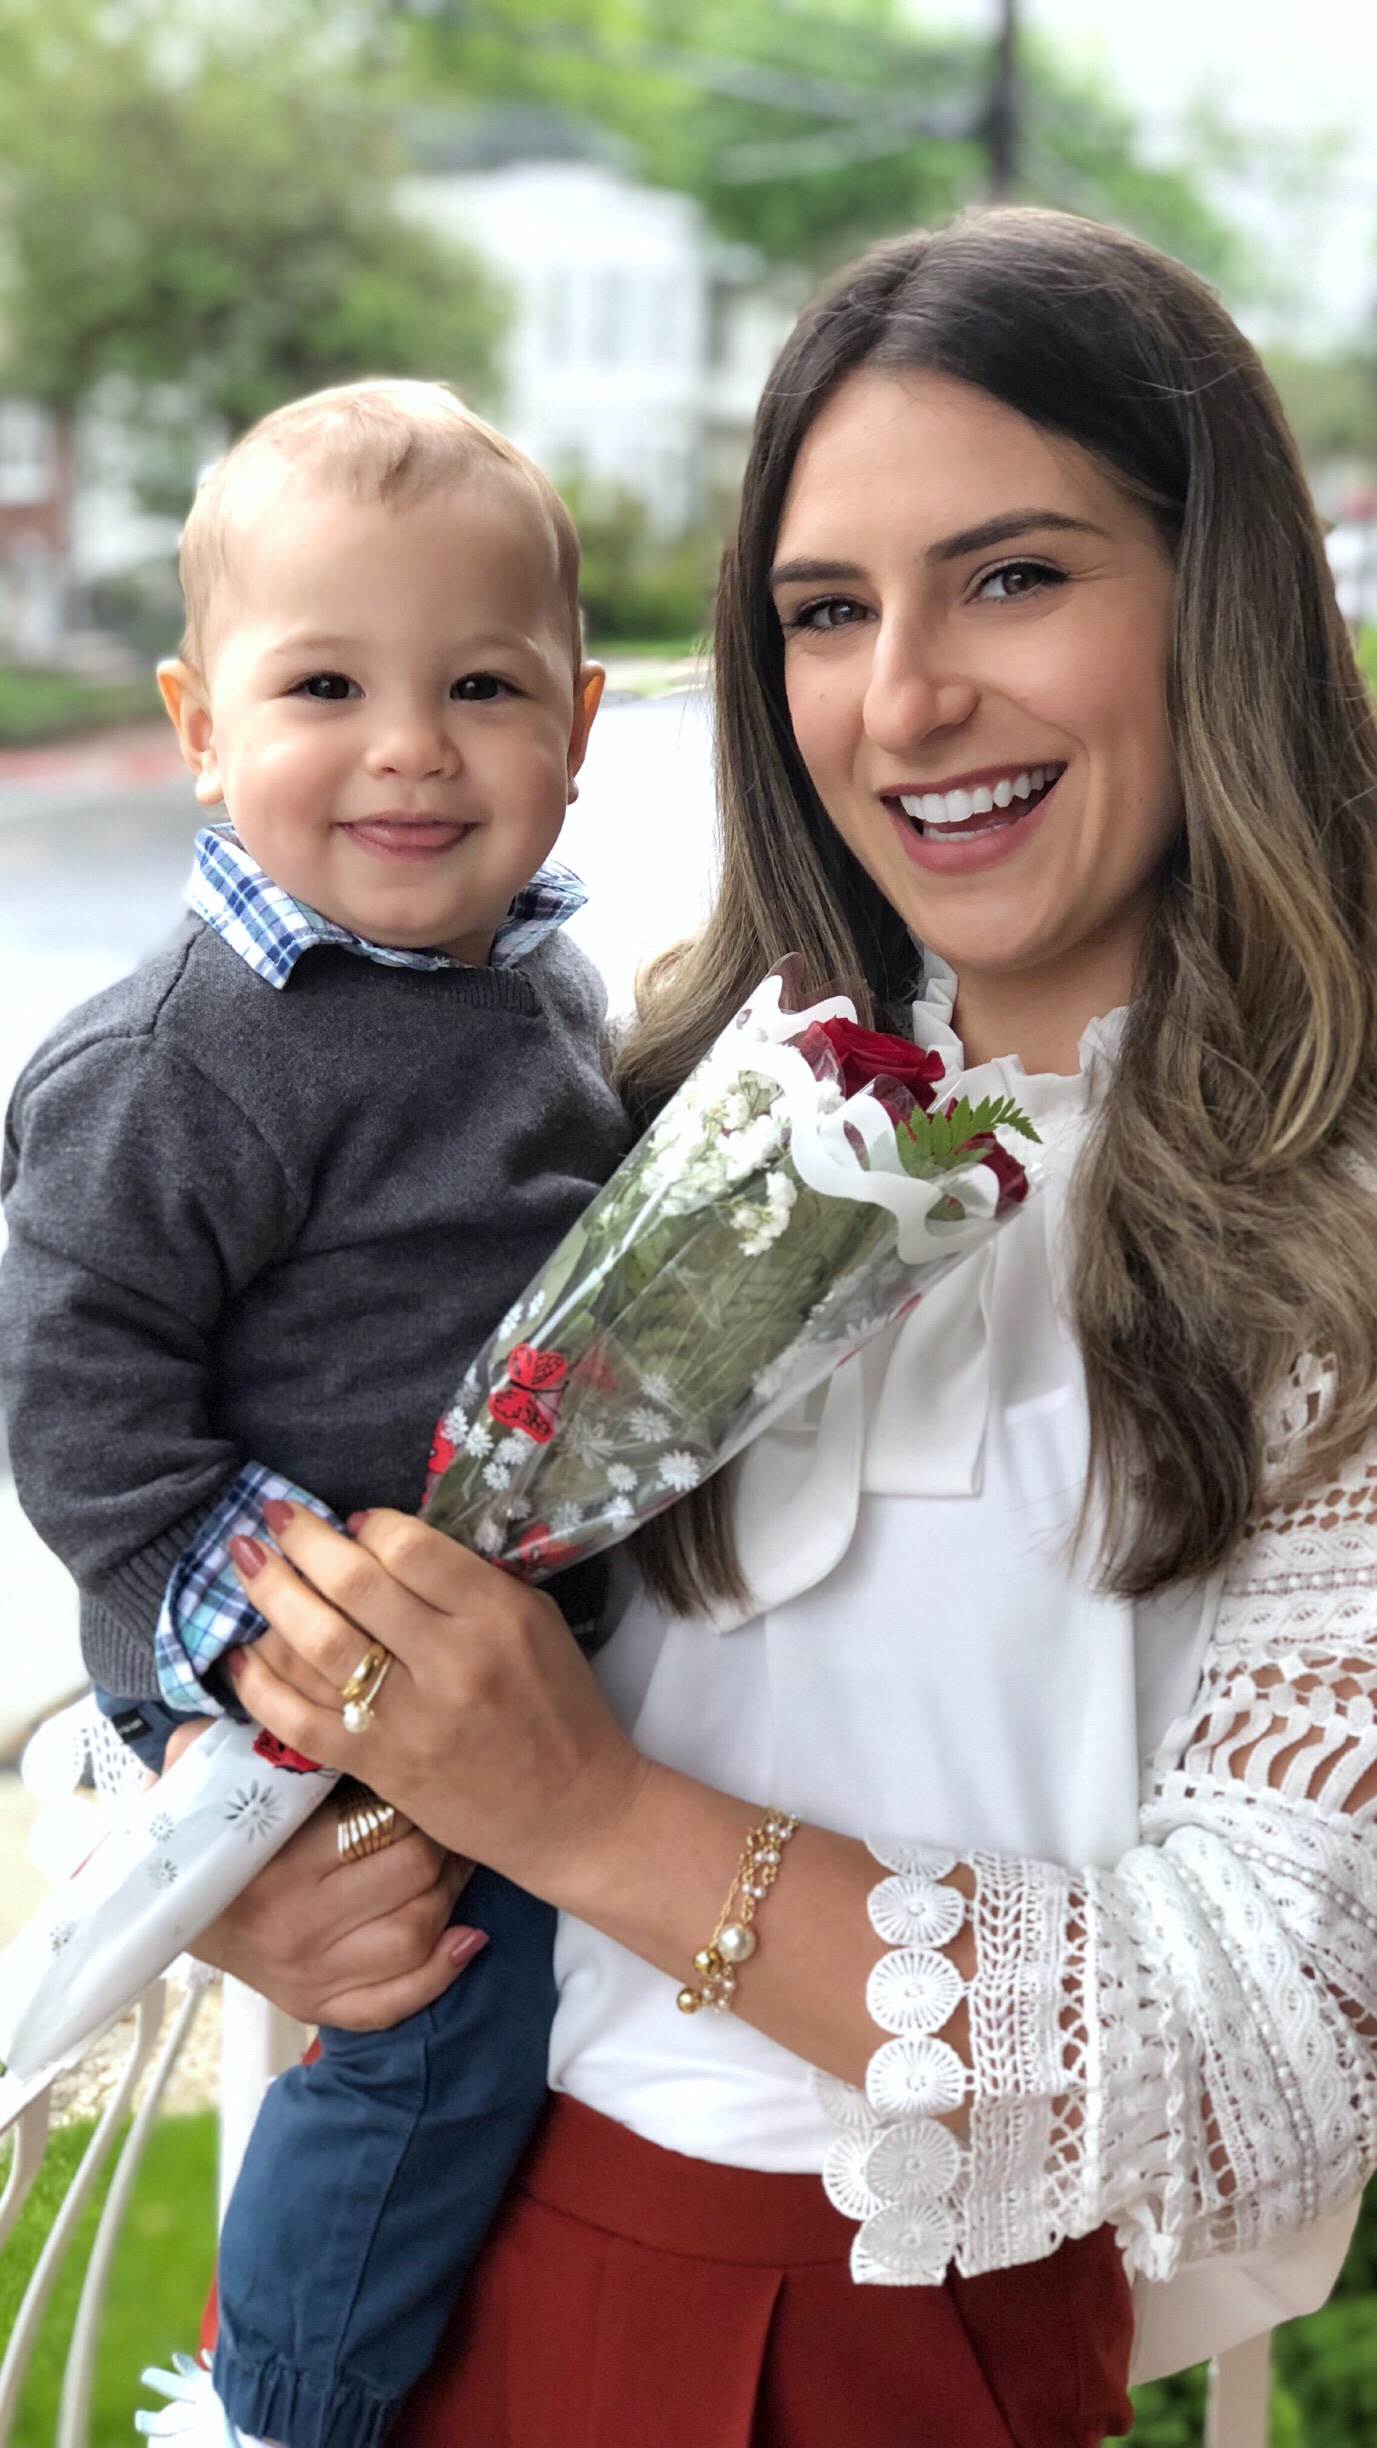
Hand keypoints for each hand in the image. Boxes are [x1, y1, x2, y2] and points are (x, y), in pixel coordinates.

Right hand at [164, 1716, 479, 2028]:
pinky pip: (394, 2000)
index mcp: (272, 1868)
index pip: (378, 1825)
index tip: (418, 1769)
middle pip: (412, 1876)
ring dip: (451, 1890)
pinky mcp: (320, 2006)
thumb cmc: (193, 1831)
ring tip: (455, 1854)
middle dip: (441, 1836)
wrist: (159, 1913)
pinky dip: (440, 1971)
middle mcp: (296, 1930)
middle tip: (447, 1806)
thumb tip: (253, 1671)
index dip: (413, 1792)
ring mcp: (312, 1975)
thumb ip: (223, 1732)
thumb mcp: (193, 1774)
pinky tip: (469, 1937)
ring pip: (417, 1931)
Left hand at [226, 1506, 647, 1903]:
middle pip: (353, 1585)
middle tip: (272, 1516)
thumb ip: (467, 1583)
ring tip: (244, 1561)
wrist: (572, 1809)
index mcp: (495, 1616)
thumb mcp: (535, 1622)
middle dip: (302, 1541)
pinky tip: (236, 1656)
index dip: (369, 1525)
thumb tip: (387, 1545)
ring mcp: (407, 1719)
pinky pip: (300, 1720)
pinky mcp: (377, 1766)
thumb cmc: (559, 1707)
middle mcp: (448, 1662)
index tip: (353, 1523)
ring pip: (317, 1645)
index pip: (411, 1547)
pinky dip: (259, 1685)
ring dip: (270, 1596)